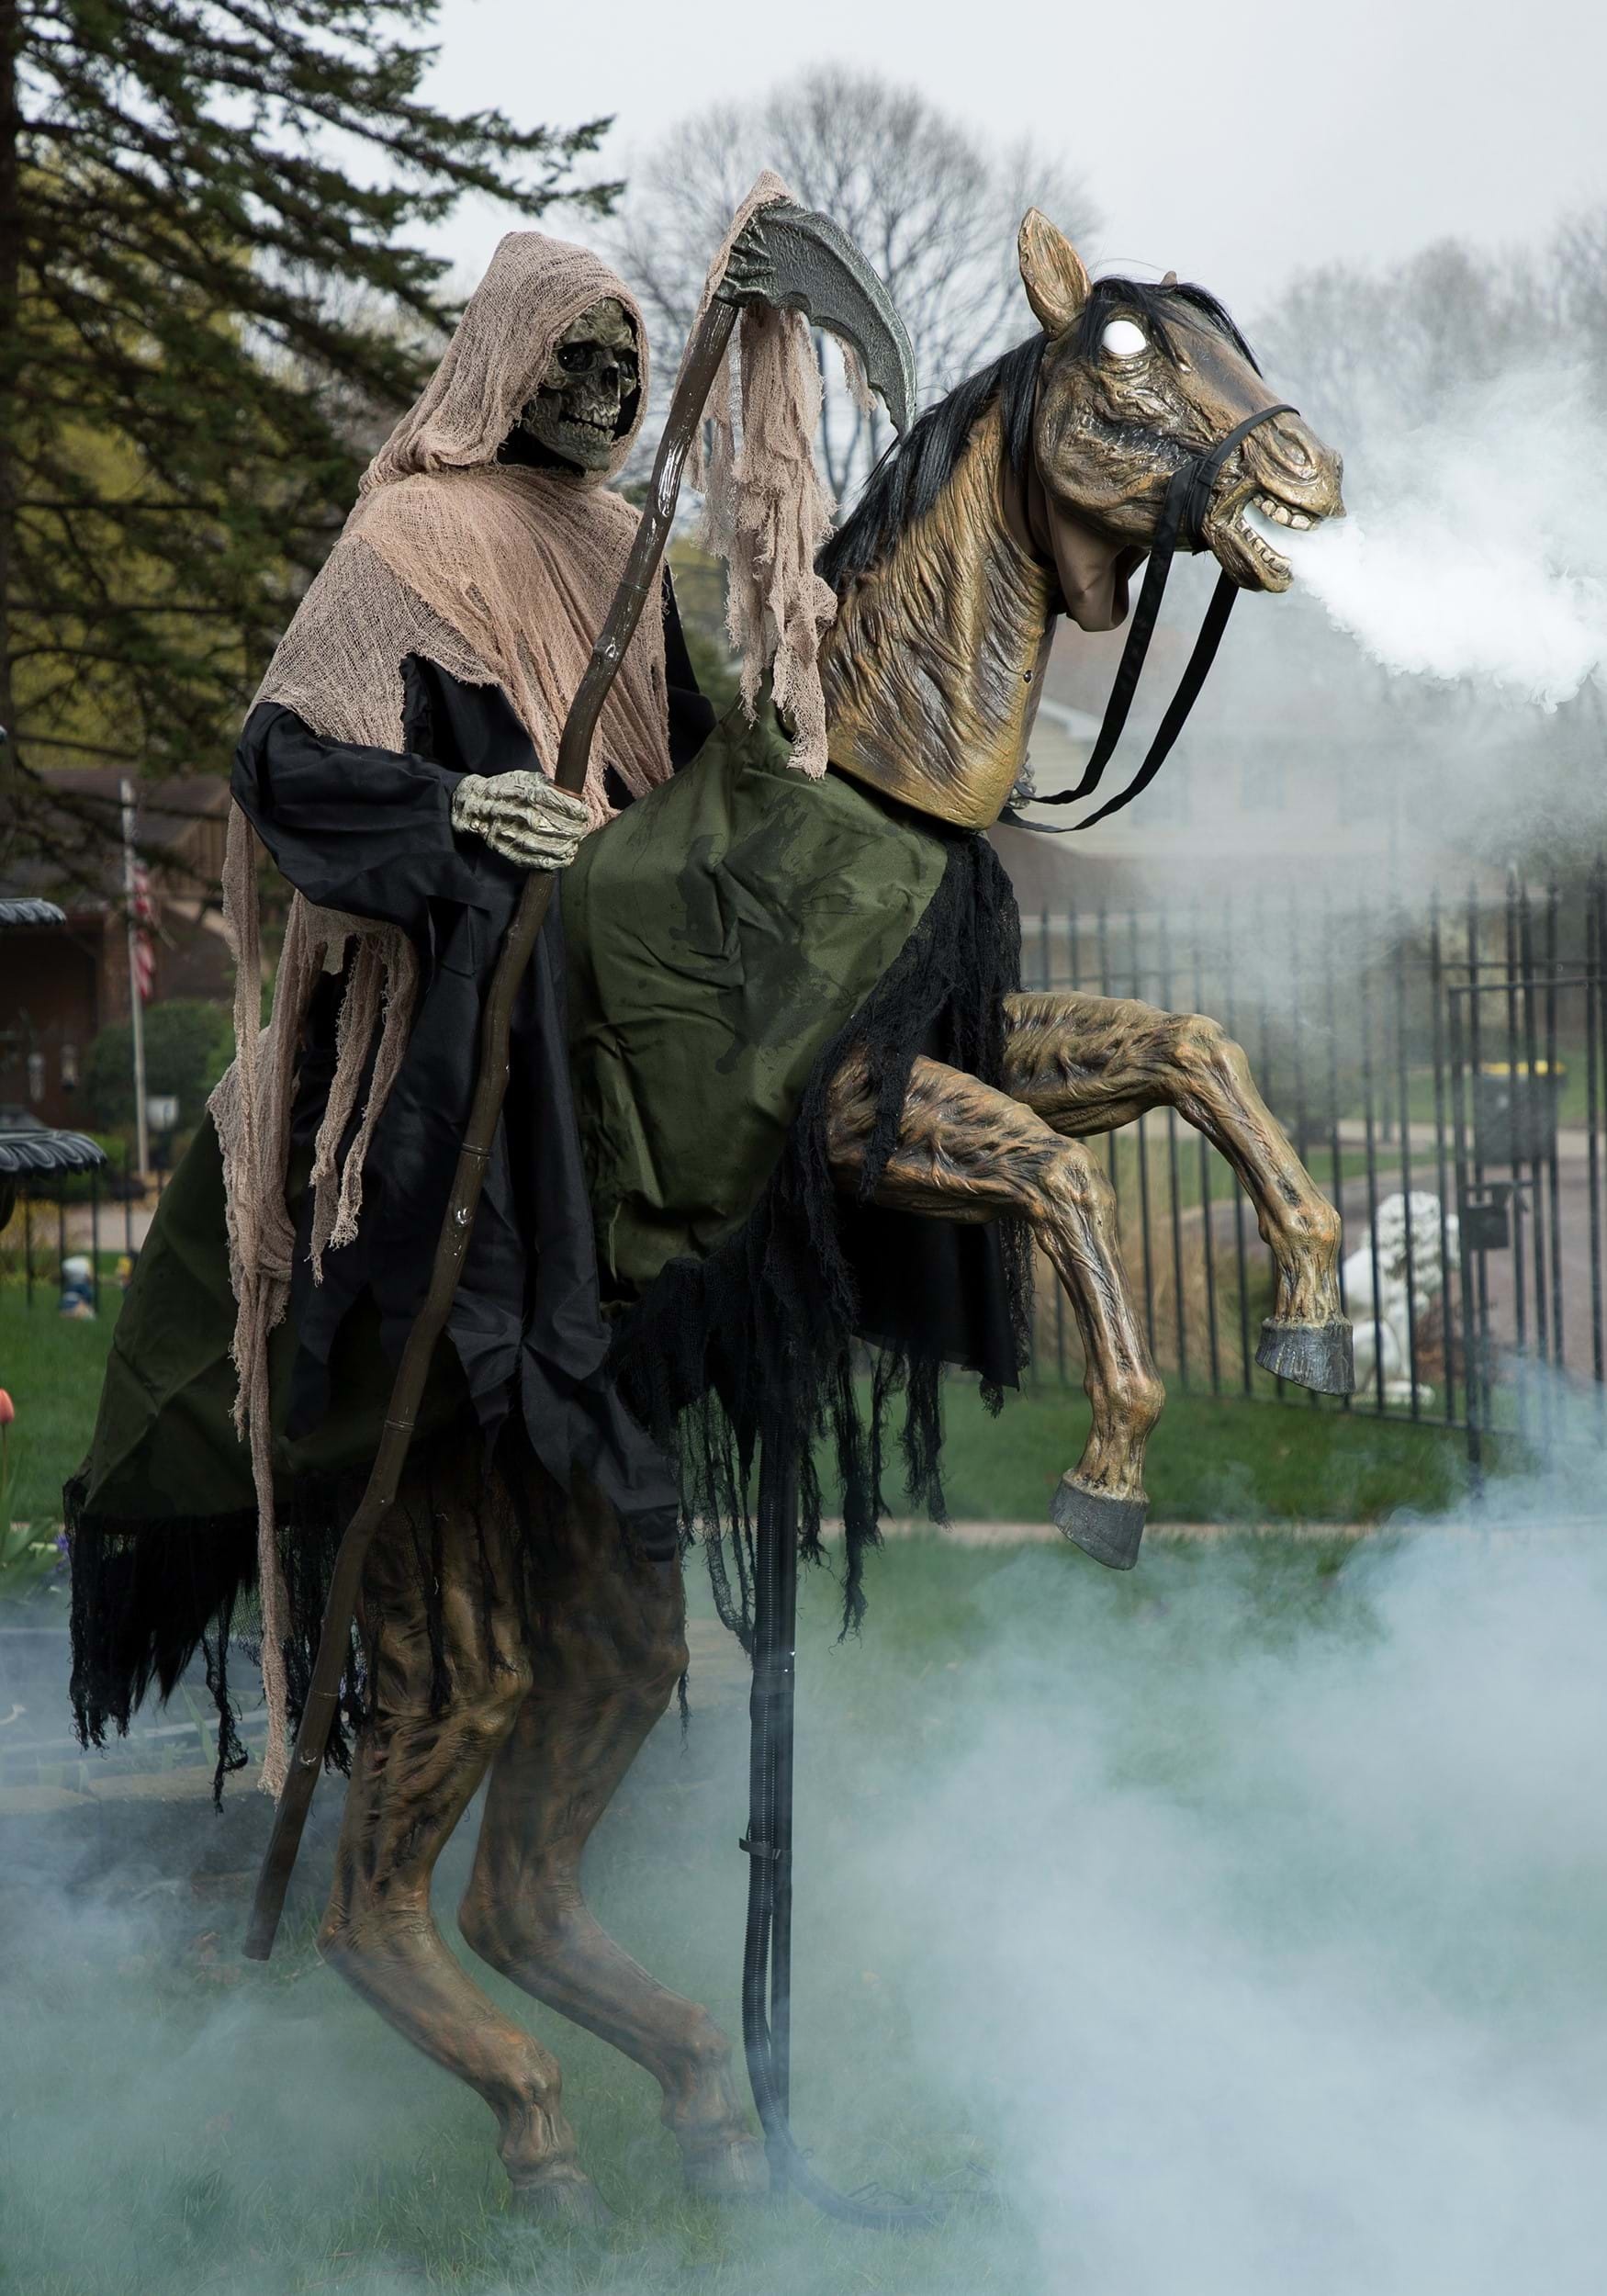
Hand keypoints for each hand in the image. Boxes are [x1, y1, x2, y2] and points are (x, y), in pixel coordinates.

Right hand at [450, 770, 589, 871]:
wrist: (475, 806)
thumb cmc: (505, 790)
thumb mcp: (523, 778)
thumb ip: (548, 785)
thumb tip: (573, 795)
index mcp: (524, 793)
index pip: (556, 802)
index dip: (574, 810)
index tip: (583, 813)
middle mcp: (520, 815)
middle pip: (555, 826)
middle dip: (574, 829)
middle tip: (582, 829)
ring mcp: (514, 835)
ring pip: (548, 845)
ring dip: (567, 846)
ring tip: (575, 843)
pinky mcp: (510, 851)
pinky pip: (537, 860)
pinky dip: (555, 861)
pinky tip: (566, 857)